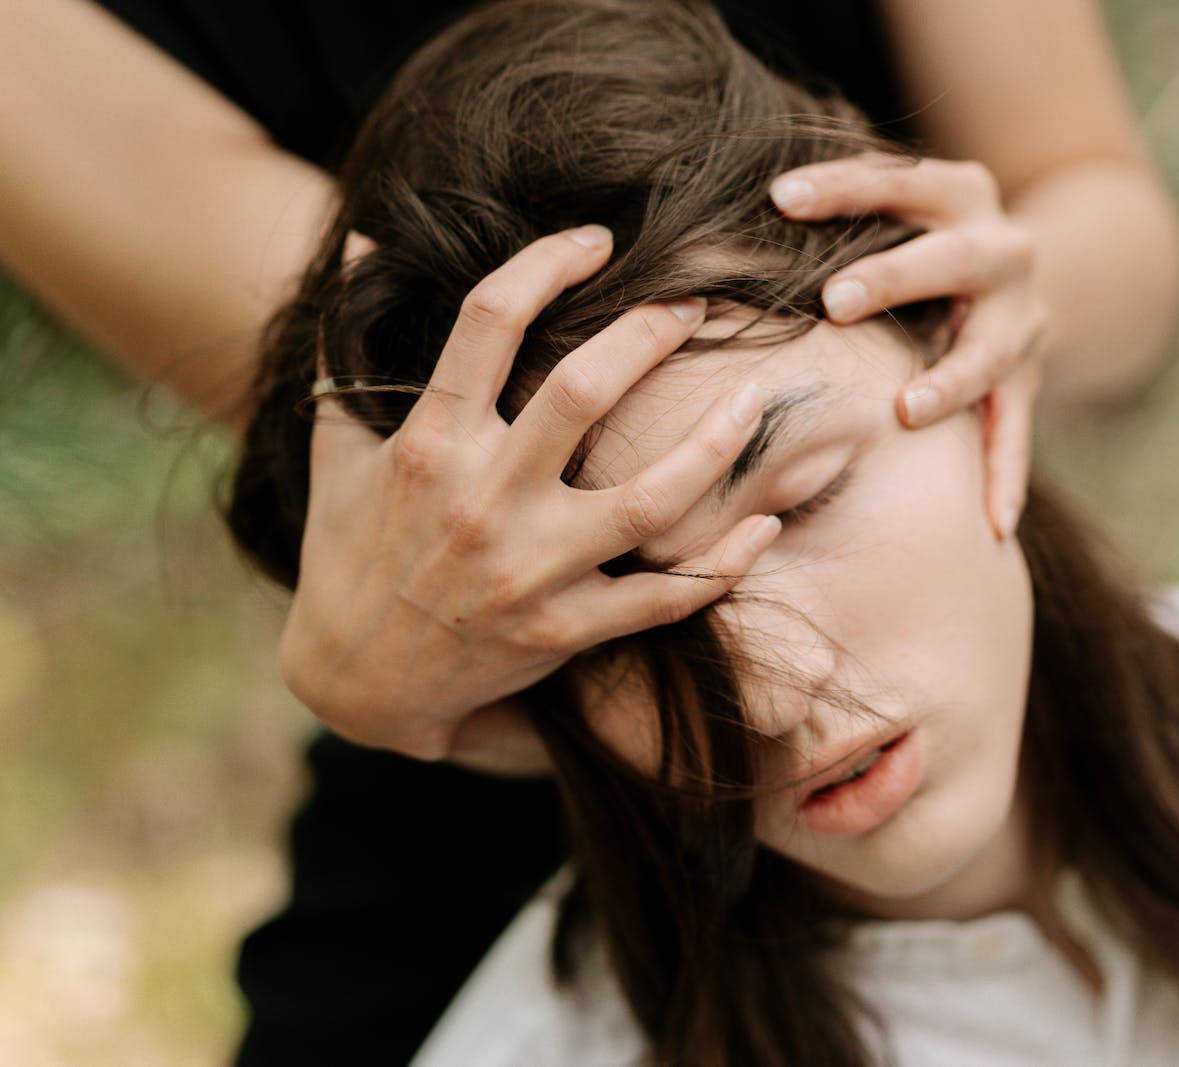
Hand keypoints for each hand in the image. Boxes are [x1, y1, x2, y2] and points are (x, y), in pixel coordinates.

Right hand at [280, 225, 779, 768]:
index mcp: (429, 443)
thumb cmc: (347, 550)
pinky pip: (663, 597)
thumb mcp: (337, 445)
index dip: (548, 262)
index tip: (597, 241)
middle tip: (692, 304)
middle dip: (648, 334)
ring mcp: (528, 570)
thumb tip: (366, 240)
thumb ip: (352, 343)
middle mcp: (481, 500)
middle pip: (582, 393)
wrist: (352, 680)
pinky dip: (722, 563)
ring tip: (752, 400)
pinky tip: (767, 524)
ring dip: (713, 445)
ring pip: (646, 500)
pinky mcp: (562, 630)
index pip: (489, 321)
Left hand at [770, 155, 1044, 539]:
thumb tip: (720, 214)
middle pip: (952, 260)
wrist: (1018, 272)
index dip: (841, 188)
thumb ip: (836, 209)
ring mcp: (1022, 318)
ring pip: (989, 352)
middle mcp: (1002, 249)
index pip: (898, 183)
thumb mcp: (891, 209)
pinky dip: (1005, 477)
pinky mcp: (1028, 378)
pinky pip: (1014, 432)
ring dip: (948, 382)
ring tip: (904, 411)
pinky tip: (992, 524)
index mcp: (961, 193)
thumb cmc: (914, 238)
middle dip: (894, 278)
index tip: (780, 198)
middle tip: (835, 301)